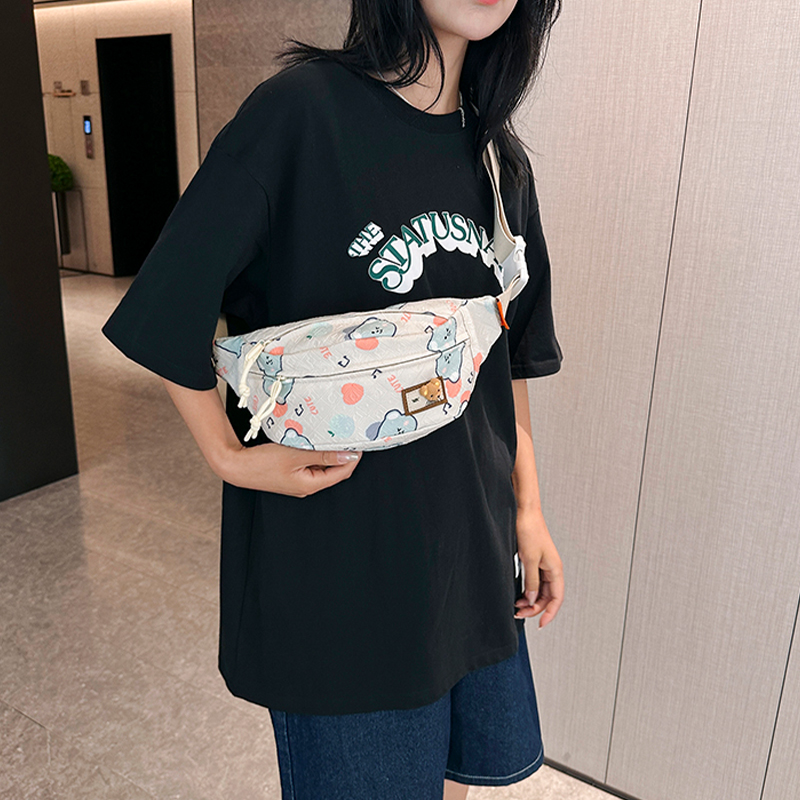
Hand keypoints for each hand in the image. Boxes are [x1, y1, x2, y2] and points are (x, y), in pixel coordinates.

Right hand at [217, 442, 362, 496]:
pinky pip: (310, 463)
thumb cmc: (261, 463)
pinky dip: (314, 452)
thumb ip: (323, 454)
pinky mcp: (291, 474)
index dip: (353, 456)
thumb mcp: (295, 455)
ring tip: (329, 434)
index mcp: (311, 485)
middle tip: (346, 434)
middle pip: (334, 469)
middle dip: (342, 453)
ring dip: (327, 451)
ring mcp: (298, 480)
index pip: (343, 472)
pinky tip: (312, 440)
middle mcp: (307, 485)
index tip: (359, 441)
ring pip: (322, 464)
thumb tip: (348, 454)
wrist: (235, 465)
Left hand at [513, 507, 563, 628]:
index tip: (541, 623)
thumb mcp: (529, 559)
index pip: (557, 598)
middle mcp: (551, 569)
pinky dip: (527, 590)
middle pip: (547, 597)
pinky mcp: (534, 561)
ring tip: (517, 605)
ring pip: (540, 591)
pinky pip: (534, 582)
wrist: (524, 512)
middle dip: (535, 608)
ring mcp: (543, 566)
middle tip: (520, 613)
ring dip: (530, 600)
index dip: (550, 613)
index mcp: (555, 569)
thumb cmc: (530, 530)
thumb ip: (532, 581)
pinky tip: (518, 594)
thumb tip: (533, 599)